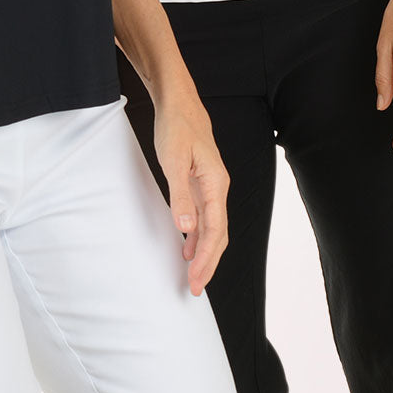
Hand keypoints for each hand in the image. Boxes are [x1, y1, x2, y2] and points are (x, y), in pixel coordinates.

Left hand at [152, 97, 229, 294]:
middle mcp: (217, 188)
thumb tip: (186, 228)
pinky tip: (188, 248)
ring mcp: (210, 186)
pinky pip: (203, 217)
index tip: (196, 279)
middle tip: (194, 289)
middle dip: (208, 264)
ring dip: (204, 253)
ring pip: (212, 228)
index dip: (207, 258)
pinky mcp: (200, 183)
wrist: (179, 103)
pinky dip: (197, 236)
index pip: (215, 230)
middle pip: (218, 235)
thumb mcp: (173, 160)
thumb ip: (180, 195)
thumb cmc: (176, 127)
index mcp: (215, 184)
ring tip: (194, 276)